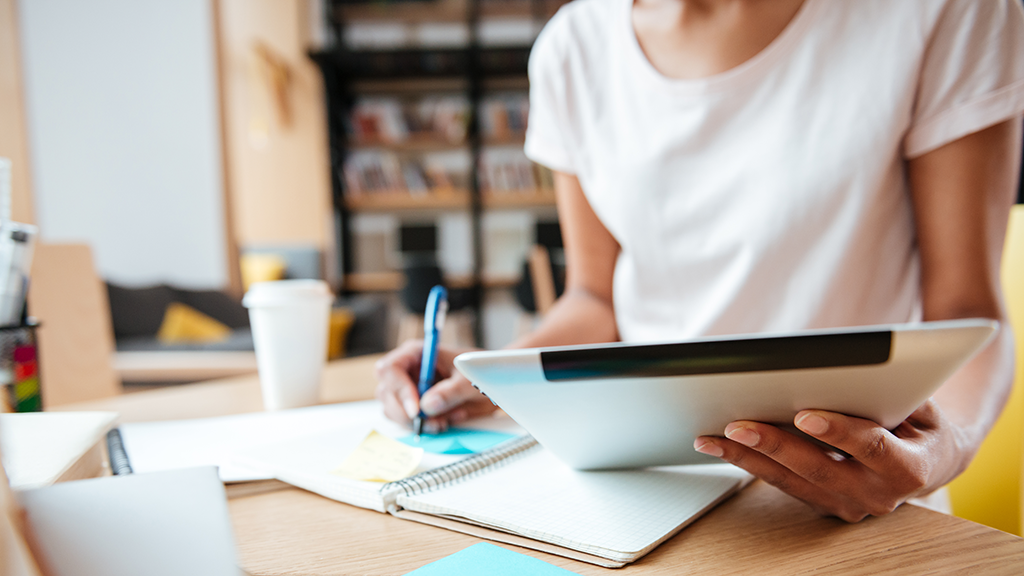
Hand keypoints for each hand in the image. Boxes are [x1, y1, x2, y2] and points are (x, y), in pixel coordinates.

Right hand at [373, 340, 497, 432]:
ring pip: (393, 410)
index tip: (417, 410)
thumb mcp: (469, 380)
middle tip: (435, 422)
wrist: (489, 383)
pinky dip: (425, 426)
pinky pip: (407, 420)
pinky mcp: (413, 405)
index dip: (399, 390)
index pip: (390, 369)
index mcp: (416, 354)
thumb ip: (450, 392)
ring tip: (447, 419)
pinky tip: (448, 419)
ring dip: (418, 422)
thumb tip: (427, 406)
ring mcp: (407, 388)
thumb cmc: (478, 372)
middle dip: (408, 413)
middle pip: (387, 393)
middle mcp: (407, 370)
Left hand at [692, 400, 966, 521]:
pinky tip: (719, 446)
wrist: (931, 458)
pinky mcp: (823, 504)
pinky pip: (782, 484)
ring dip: (748, 459)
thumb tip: (850, 366)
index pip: (872, 448)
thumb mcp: (921, 401)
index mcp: (910, 468)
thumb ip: (890, 390)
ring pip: (792, 482)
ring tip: (712, 438)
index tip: (805, 415)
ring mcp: (848, 505)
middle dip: (775, 446)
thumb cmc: (920, 419)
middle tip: (738, 426)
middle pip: (820, 470)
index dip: (839, 433)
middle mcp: (878, 495)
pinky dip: (748, 464)